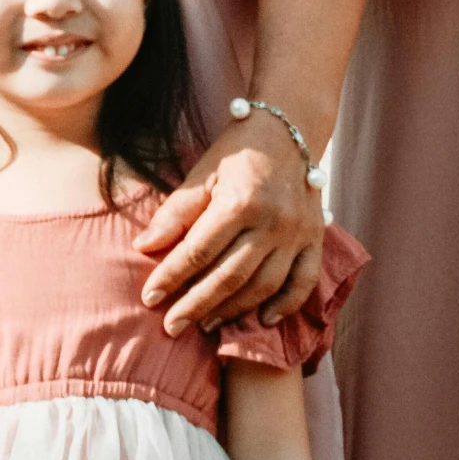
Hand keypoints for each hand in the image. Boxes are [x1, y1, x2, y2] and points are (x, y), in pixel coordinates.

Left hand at [135, 115, 322, 335]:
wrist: (288, 131)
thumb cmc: (236, 153)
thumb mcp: (202, 173)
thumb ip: (175, 212)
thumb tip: (143, 248)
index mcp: (239, 202)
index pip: (199, 250)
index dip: (172, 277)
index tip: (149, 298)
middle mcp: (272, 222)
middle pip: (230, 276)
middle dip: (196, 305)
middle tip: (172, 327)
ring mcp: (297, 233)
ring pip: (264, 286)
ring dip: (233, 311)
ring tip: (205, 324)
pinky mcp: (315, 239)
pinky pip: (303, 282)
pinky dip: (285, 306)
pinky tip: (263, 321)